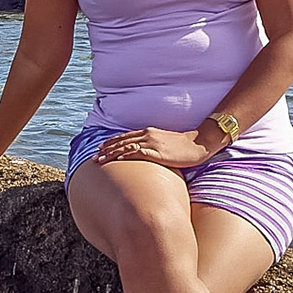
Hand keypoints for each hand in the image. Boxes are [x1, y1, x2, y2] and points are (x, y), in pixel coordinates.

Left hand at [93, 126, 215, 169]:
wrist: (198, 143)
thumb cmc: (183, 146)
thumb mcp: (165, 144)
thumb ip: (153, 147)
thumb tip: (144, 155)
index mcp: (149, 132)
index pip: (125, 137)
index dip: (111, 142)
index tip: (100, 148)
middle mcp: (148, 135)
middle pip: (121, 141)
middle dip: (106, 149)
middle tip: (94, 157)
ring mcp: (152, 143)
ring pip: (126, 146)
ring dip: (111, 153)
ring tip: (99, 160)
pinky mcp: (158, 152)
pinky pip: (138, 152)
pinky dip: (126, 154)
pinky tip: (118, 159)